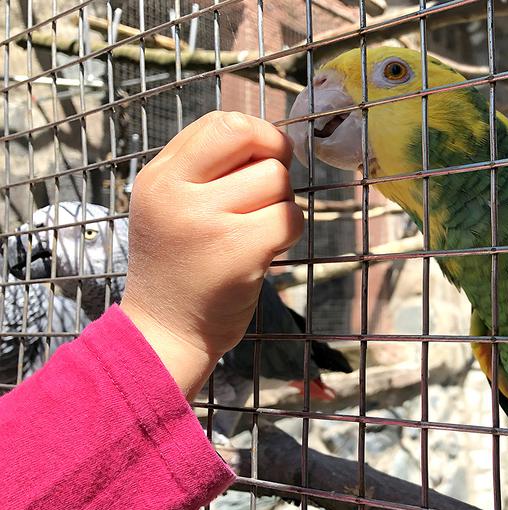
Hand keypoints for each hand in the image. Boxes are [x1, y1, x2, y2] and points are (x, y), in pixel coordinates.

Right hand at [120, 111, 303, 399]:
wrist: (166, 333)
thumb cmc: (180, 267)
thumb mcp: (172, 206)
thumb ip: (207, 168)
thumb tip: (269, 136)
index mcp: (159, 176)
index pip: (221, 122)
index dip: (257, 132)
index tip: (265, 155)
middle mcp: (177, 193)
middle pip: (255, 142)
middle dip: (276, 160)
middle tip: (268, 192)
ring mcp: (208, 221)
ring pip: (278, 180)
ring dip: (280, 204)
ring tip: (254, 231)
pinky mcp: (240, 250)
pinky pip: (291, 218)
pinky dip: (289, 233)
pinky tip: (264, 251)